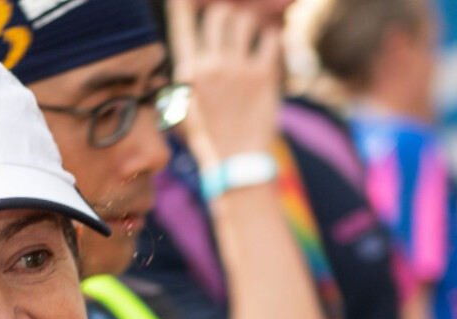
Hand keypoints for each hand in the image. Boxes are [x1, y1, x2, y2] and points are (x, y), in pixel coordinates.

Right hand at [168, 0, 281, 169]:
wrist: (236, 165)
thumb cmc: (210, 140)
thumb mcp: (185, 110)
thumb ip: (184, 82)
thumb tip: (186, 63)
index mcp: (190, 71)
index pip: (183, 26)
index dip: (184, 6)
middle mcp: (212, 65)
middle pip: (219, 13)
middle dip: (227, 14)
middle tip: (234, 24)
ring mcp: (238, 69)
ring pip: (245, 21)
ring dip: (250, 23)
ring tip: (253, 34)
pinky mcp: (264, 77)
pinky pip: (271, 40)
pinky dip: (272, 39)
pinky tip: (270, 47)